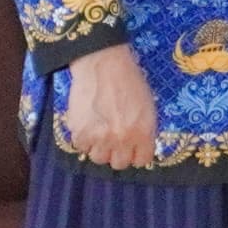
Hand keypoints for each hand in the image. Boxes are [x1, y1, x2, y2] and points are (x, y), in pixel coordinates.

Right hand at [59, 44, 158, 166]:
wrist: (103, 64)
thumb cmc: (129, 80)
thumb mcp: (147, 106)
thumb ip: (144, 130)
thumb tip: (139, 147)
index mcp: (143, 132)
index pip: (141, 160)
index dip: (136, 153)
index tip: (132, 147)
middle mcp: (123, 139)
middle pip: (119, 164)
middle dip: (117, 152)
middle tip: (114, 139)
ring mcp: (100, 138)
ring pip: (98, 158)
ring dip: (99, 147)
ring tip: (99, 130)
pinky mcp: (80, 133)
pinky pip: (81, 147)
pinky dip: (83, 138)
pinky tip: (87, 123)